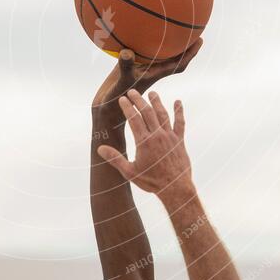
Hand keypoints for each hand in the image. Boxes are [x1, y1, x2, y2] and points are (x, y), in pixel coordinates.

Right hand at [92, 39, 202, 118]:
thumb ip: (126, 67)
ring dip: (166, 48)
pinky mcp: (132, 73)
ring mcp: (142, 74)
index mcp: (155, 76)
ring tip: (172, 33)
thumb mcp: (122, 82)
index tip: (200, 40)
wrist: (106, 115)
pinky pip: (141, 58)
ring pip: (158, 59)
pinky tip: (140, 42)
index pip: (177, 64)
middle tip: (193, 31)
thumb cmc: (116, 101)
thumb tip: (128, 52)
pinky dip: (144, 50)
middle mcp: (151, 74)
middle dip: (183, 48)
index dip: (189, 53)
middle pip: (172, 60)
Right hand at [97, 89, 194, 203]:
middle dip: (139, 100)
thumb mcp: (130, 172)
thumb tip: (100, 149)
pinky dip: (179, 112)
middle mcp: (157, 136)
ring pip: (163, 114)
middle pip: (147, 112)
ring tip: (152, 93)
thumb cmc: (152, 182)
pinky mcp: (179, 141)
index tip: (122, 99)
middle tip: (132, 91)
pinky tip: (178, 102)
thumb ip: (115, 159)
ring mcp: (169, 137)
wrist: (175, 188)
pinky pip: (180, 123)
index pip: (134, 119)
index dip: (127, 107)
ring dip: (157, 102)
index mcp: (144, 142)